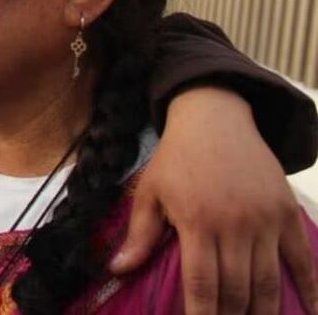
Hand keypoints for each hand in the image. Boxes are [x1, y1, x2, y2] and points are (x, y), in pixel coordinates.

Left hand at [110, 87, 317, 314]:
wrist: (214, 119)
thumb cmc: (175, 159)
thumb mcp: (149, 192)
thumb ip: (139, 235)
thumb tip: (117, 270)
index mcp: (197, 221)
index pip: (202, 284)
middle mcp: (235, 224)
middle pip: (237, 290)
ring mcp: (266, 219)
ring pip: (268, 281)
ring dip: (263, 312)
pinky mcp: (287, 212)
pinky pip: (304, 258)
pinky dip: (311, 288)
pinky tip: (309, 312)